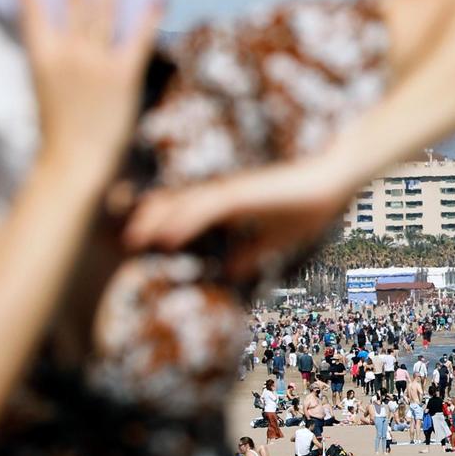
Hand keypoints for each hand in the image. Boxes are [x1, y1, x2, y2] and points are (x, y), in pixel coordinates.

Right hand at [16, 0, 161, 186]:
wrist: (75, 161)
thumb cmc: (60, 125)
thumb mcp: (46, 84)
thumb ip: (54, 53)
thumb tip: (62, 28)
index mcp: (41, 55)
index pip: (33, 7)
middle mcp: (67, 53)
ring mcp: (96, 63)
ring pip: (104, 10)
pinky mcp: (123, 76)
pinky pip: (138, 37)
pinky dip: (148, 14)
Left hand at [124, 161, 350, 276]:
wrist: (331, 185)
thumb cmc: (308, 208)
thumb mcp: (274, 239)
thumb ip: (252, 252)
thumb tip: (233, 270)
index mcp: (230, 203)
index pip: (188, 210)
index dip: (162, 221)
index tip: (138, 240)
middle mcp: (225, 194)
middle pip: (178, 205)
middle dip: (149, 220)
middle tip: (123, 240)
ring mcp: (232, 192)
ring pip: (186, 206)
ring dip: (158, 221)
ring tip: (133, 239)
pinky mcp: (243, 194)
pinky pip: (207, 209)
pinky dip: (186, 222)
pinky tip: (168, 238)